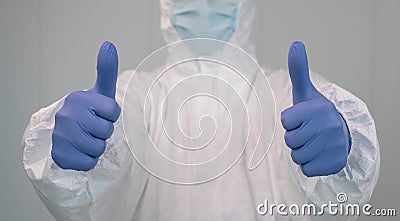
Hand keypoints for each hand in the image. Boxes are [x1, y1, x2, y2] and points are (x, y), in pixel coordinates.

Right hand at [51, 41, 120, 170]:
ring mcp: (61, 136)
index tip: (99, 113)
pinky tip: (78, 150)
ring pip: (99, 148)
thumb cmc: (87, 112)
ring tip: (84, 138)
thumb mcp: (99, 92)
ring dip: (96, 146)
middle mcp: (67, 115)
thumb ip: (106, 70)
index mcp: (78, 98)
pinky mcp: (60, 156)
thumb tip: (109, 44)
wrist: (63, 133)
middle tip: (90, 127)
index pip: (114, 112)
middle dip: (102, 131)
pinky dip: (87, 160)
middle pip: (107, 131)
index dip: (110, 115)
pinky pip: (89, 163)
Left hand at [281, 41, 350, 176]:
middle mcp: (327, 126)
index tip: (302, 118)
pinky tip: (319, 155)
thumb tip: (296, 43)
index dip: (290, 121)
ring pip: (297, 157)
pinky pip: (306, 170)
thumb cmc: (316, 114)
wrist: (341, 134)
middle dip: (295, 138)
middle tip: (308, 132)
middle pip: (290, 141)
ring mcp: (333, 146)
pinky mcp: (335, 164)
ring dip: (302, 152)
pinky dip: (310, 165)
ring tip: (313, 143)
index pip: (285, 121)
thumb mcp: (306, 92)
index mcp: (316, 108)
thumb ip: (298, 70)